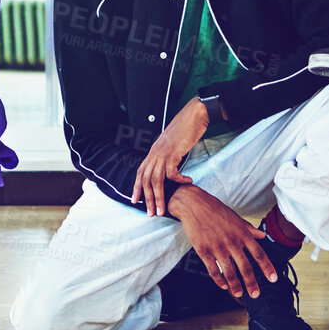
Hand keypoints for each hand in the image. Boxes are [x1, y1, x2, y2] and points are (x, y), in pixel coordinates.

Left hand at [131, 97, 205, 216]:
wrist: (193, 116)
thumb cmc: (184, 129)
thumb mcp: (171, 144)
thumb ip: (167, 155)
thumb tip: (168, 167)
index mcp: (153, 152)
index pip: (140, 172)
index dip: (137, 187)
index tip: (135, 201)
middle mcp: (154, 153)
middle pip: (146, 180)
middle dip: (147, 198)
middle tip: (151, 213)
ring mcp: (163, 153)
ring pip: (156, 180)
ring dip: (159, 197)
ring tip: (162, 209)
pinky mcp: (173, 153)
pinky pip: (172, 173)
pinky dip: (179, 180)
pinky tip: (187, 181)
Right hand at [166, 185, 276, 298]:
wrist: (194, 204)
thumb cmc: (215, 209)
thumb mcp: (236, 217)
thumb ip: (249, 229)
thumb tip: (262, 235)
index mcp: (242, 233)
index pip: (258, 253)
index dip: (267, 267)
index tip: (273, 278)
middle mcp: (232, 242)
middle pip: (245, 267)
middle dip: (251, 283)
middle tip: (255, 294)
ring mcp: (217, 247)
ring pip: (229, 271)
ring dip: (235, 285)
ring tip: (239, 294)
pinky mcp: (203, 251)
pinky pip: (212, 269)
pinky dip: (219, 279)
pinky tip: (223, 285)